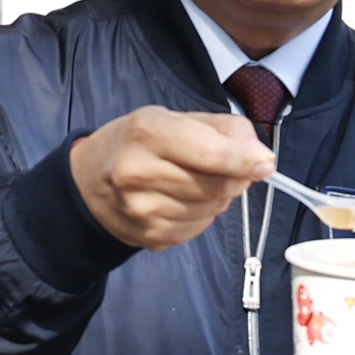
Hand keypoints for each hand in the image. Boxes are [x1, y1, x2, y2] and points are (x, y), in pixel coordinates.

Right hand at [70, 106, 273, 248]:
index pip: (211, 153)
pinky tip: (183, 200)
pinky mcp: (150, 237)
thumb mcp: (177, 117)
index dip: (245, 160)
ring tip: (196, 181)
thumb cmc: (138, 143)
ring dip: (219, 196)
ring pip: (213, 208)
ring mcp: (142, 210)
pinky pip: (200, 227)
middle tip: (228, 166)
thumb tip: (262, 160)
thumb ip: (226, 130)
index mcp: (147, 133)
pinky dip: (203, 213)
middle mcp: (138, 173)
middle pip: (217, 185)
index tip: (265, 162)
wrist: (89, 184)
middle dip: (235, 177)